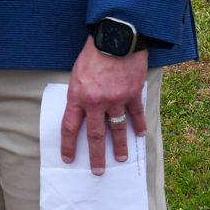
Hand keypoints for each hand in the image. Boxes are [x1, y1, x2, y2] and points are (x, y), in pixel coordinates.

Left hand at [60, 39, 149, 175]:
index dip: (68, 145)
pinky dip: (139, 125)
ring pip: (117, 129)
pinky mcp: (132, 93)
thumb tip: (82, 111)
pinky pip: (136, 114)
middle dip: (96, 156)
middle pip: (95, 136)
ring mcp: (116, 99)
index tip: (68, 159)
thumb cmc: (93, 53)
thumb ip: (79, 93)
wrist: (115, 37)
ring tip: (121, 159)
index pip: (70, 128)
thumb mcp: (77, 73)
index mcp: (78, 96)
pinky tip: (140, 135)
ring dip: (120, 146)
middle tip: (98, 171)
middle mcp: (96, 102)